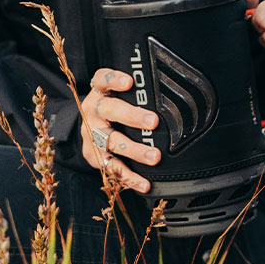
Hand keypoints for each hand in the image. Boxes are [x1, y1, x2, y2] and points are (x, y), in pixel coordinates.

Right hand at [80, 68, 160, 192]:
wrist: (89, 128)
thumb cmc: (115, 108)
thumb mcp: (120, 96)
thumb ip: (139, 93)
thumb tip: (175, 93)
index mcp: (100, 92)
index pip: (103, 79)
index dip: (114, 80)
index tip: (129, 82)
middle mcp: (93, 111)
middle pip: (109, 110)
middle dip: (132, 116)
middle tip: (153, 122)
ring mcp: (91, 134)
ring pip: (111, 142)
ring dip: (134, 150)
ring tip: (154, 157)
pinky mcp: (92, 155)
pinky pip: (111, 168)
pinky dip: (129, 178)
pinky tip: (144, 184)